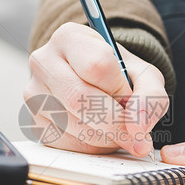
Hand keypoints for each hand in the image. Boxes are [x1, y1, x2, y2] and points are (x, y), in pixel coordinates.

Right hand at [24, 22, 168, 155]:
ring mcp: (34, 94)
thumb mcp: (143, 74)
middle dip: (116, 122)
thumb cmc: (118, 75)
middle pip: (80, 98)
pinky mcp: (35, 123)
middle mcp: (43, 62)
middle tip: (136, 134)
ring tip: (118, 128)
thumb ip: (150, 96)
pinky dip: (93, 147)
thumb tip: (138, 129)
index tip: (130, 96)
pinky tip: (101, 134)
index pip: (97, 65)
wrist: (96, 83)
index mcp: (68, 37)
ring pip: (74, 125)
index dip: (120, 88)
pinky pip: (67, 144)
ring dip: (107, 137)